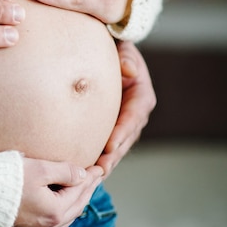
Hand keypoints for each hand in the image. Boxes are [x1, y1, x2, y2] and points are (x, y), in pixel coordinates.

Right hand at [4, 159, 103, 226]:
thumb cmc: (3, 180)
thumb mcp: (38, 168)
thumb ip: (63, 171)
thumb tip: (82, 175)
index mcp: (55, 211)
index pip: (79, 191)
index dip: (90, 178)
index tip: (98, 168)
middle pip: (74, 209)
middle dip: (85, 192)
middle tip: (92, 179)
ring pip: (61, 225)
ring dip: (71, 209)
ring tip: (76, 196)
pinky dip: (54, 226)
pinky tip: (53, 221)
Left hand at [96, 41, 155, 176]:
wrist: (109, 56)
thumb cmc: (117, 51)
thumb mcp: (124, 50)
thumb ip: (126, 57)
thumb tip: (127, 68)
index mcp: (141, 97)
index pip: (133, 117)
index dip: (122, 132)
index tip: (110, 145)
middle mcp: (135, 114)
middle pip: (126, 138)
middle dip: (113, 155)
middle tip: (100, 169)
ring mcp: (124, 124)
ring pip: (116, 147)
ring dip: (106, 161)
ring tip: (92, 176)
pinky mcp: (111, 129)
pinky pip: (106, 145)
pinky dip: (97, 157)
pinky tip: (84, 170)